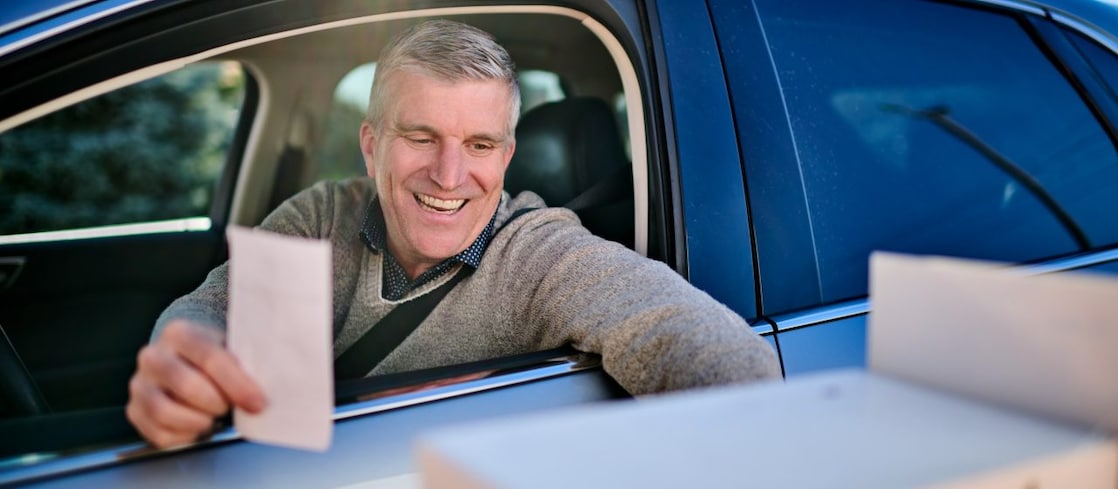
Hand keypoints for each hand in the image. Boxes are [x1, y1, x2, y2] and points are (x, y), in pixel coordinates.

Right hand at [126, 320, 266, 447]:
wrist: (183, 356)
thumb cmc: (214, 355)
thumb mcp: (228, 346)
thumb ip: (243, 361)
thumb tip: (264, 391)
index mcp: (180, 333)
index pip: (210, 359)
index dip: (237, 384)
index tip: (258, 402)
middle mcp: (153, 356)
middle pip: (187, 386)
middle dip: (217, 403)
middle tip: (230, 407)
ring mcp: (140, 384)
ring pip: (166, 412)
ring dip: (199, 420)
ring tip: (213, 416)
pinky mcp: (134, 410)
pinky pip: (158, 433)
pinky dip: (184, 436)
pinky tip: (199, 427)